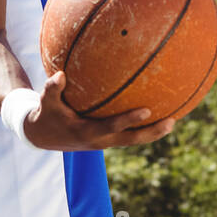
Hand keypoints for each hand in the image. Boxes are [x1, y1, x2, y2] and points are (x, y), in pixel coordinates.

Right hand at [23, 71, 176, 150]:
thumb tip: (60, 74)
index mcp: (87, 133)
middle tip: (172, 122)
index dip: (129, 120)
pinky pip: (128, 134)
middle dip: (152, 133)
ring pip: (133, 139)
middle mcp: (100, 141)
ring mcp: (105, 142)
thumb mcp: (46, 102)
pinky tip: (156, 114)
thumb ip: (52, 88)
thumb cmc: (46, 114)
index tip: (147, 110)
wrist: (42, 137)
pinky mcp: (107, 139)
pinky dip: (141, 127)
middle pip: (131, 139)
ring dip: (152, 133)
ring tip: (173, 121)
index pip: (112, 127)